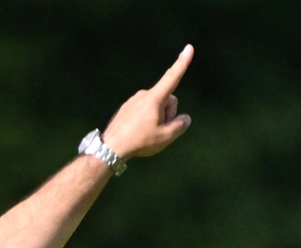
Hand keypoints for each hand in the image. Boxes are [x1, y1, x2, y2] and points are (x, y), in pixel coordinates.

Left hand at [101, 45, 194, 159]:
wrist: (111, 148)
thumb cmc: (139, 142)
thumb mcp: (166, 137)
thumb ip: (180, 125)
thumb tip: (184, 118)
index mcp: (154, 98)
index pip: (172, 77)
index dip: (183, 63)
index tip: (189, 47)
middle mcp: (143, 95)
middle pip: (168, 100)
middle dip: (168, 114)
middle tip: (157, 130)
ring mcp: (134, 100)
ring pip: (155, 107)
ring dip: (157, 118)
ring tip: (145, 133)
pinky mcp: (127, 107)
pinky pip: (144, 111)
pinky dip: (146, 120)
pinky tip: (137, 133)